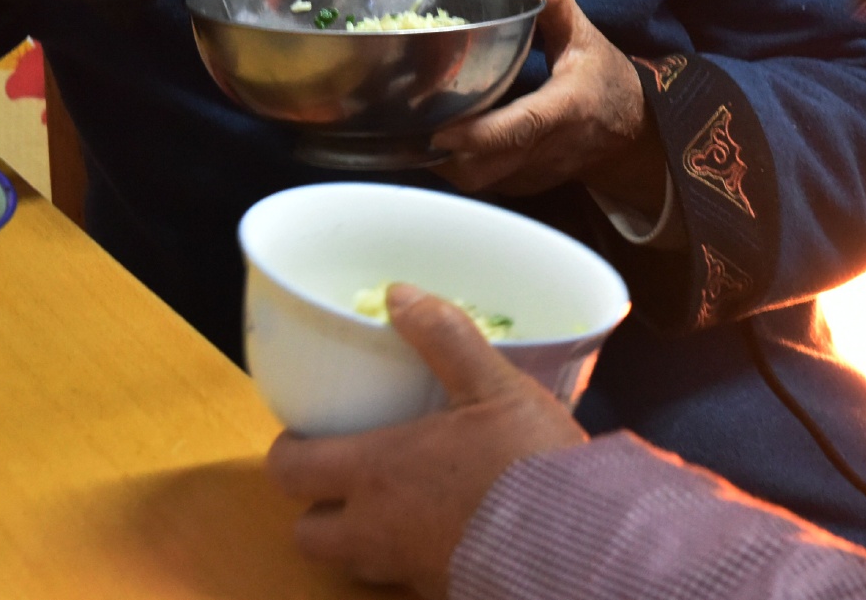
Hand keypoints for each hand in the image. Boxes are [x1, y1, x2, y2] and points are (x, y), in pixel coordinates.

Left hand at [269, 283, 586, 597]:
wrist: (577, 541)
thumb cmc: (528, 461)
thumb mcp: (493, 385)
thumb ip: (445, 338)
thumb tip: (400, 295)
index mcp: (377, 472)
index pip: (291, 471)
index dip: (288, 452)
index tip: (304, 436)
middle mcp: (377, 530)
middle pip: (307, 534)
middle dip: (313, 507)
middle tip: (342, 475)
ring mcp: (405, 570)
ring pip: (351, 562)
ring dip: (357, 536)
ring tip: (390, 504)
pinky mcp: (437, 592)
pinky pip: (399, 578)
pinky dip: (404, 556)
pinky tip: (439, 530)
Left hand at [431, 0, 660, 206]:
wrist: (632, 134)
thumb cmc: (603, 78)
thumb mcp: (583, 32)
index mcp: (565, 109)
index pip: (521, 128)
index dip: (478, 134)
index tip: (439, 129)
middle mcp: (547, 150)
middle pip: (484, 168)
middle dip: (441, 152)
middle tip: (411, 120)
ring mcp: (533, 176)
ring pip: (477, 182)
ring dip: (444, 161)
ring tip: (418, 126)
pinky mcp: (522, 188)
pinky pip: (482, 183)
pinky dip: (458, 164)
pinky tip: (445, 137)